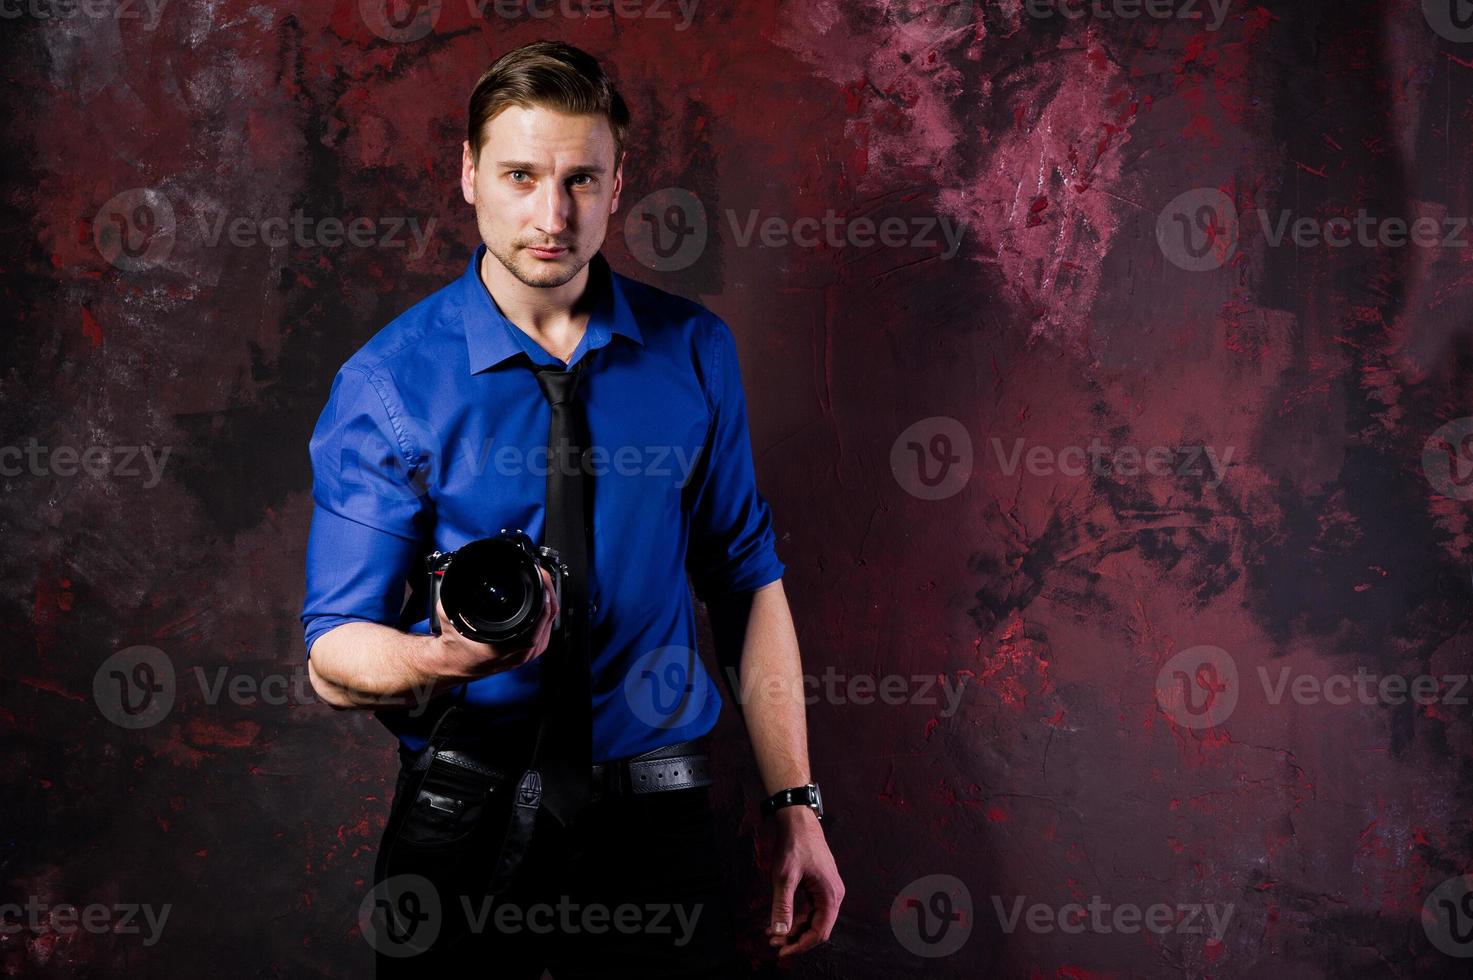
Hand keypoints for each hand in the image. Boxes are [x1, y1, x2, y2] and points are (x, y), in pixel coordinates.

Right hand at [431, 565, 559, 678]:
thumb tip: (458, 572)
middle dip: (547, 592)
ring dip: (548, 602)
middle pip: (547, 618)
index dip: (542, 597)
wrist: (456, 664)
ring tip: (542, 584)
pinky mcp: (529, 653)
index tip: (540, 579)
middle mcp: (518, 653)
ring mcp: (526, 655)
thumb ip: (452, 594)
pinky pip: (545, 630)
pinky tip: (541, 602)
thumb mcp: (448, 614)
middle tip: (541, 575)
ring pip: (549, 624)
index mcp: (501, 646)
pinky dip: (545, 614)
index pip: (536, 620)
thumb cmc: (455, 644)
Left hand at [765, 806, 843, 957]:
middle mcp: (832, 895)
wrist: (798, 821)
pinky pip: (808, 908)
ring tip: (771, 933)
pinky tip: (777, 920)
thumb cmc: (795, 845)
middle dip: (795, 938)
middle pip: (816, 928)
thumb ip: (782, 906)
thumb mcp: (784, 877)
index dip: (801, 945)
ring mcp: (826, 890)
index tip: (782, 951)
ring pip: (811, 919)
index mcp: (830, 895)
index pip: (820, 931)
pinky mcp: (818, 886)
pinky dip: (793, 916)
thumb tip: (779, 931)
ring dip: (792, 928)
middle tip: (773, 942)